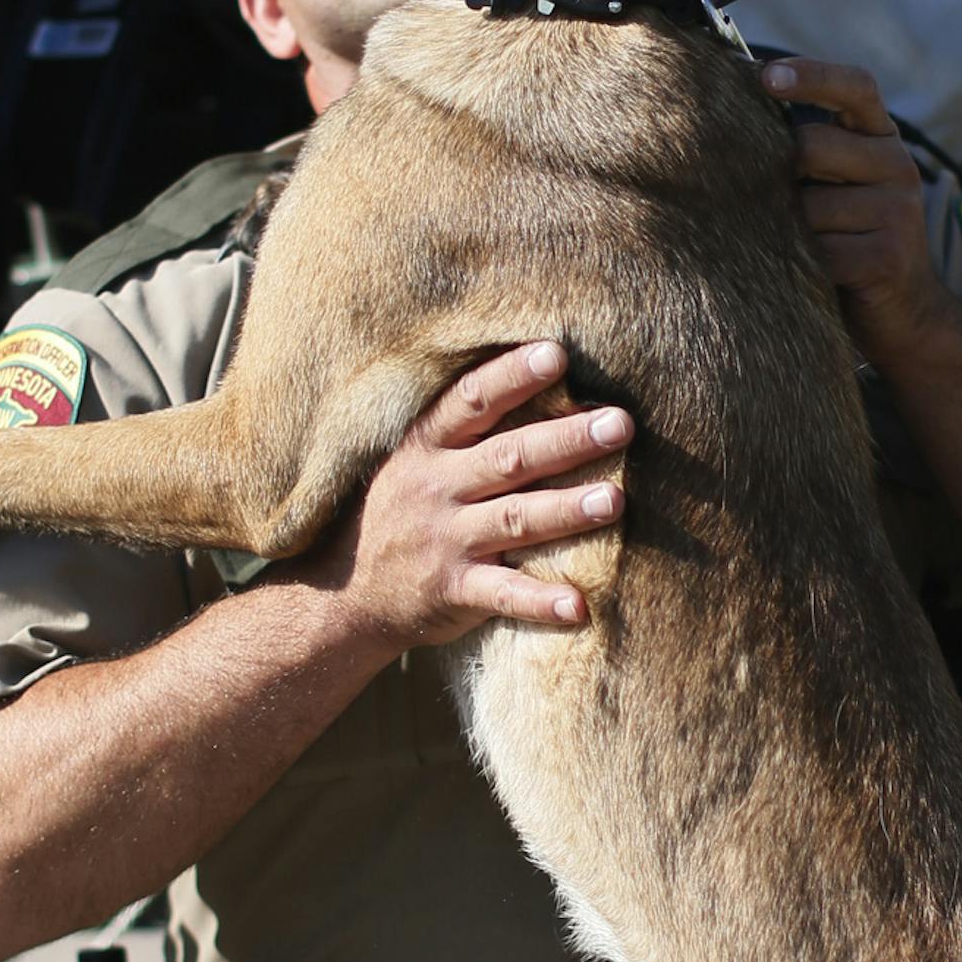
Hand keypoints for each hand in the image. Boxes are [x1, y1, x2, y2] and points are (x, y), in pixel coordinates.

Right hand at [292, 341, 629, 649]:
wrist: (343, 594)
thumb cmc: (396, 512)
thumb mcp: (412, 461)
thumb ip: (466, 432)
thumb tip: (541, 383)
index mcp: (427, 447)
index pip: (471, 402)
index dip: (512, 377)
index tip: (556, 354)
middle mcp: (436, 488)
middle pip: (509, 458)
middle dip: (566, 440)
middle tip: (619, 424)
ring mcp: (445, 541)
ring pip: (515, 520)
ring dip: (566, 510)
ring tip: (615, 501)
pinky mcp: (453, 590)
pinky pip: (502, 595)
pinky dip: (539, 602)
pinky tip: (578, 607)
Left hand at [764, 56, 951, 369]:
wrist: (902, 315)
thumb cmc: (846, 242)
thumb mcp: (833, 187)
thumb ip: (805, 155)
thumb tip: (732, 126)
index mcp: (882, 139)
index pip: (855, 87)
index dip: (812, 75)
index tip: (765, 76)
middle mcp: (897, 166)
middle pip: (811, 146)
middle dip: (779, 176)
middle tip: (776, 207)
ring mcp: (898, 211)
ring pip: (807, 206)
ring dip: (788, 232)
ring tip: (802, 251)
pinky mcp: (886, 256)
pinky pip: (818, 251)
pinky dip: (800, 267)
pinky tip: (811, 276)